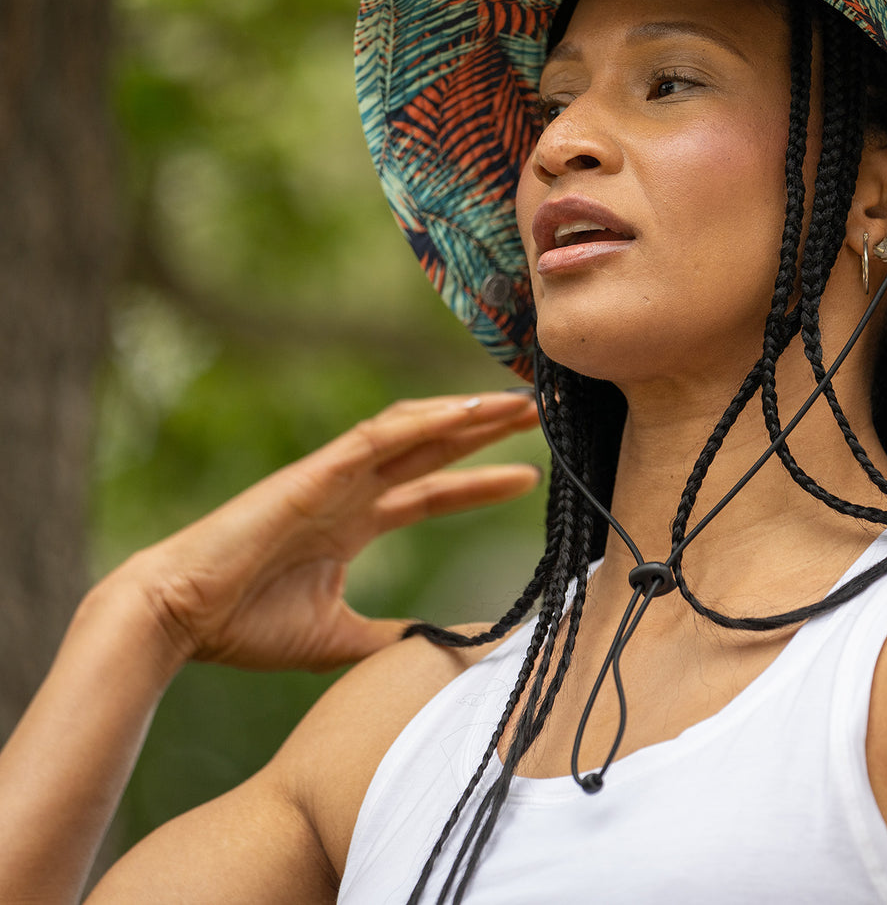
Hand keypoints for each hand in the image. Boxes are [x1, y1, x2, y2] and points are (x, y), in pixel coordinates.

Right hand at [108, 391, 540, 672]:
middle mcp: (350, 490)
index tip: (529, 477)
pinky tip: (464, 412)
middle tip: (543, 415)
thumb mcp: (336, 638)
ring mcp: (333, 476)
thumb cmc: (243, 626)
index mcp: (354, 522)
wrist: (177, 618)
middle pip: (433, 449)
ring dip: (466, 414)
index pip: (431, 491)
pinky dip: (423, 421)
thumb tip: (442, 650)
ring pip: (413, 430)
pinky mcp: (315, 472)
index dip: (479, 482)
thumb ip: (390, 637)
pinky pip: (377, 436)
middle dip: (486, 431)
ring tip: (517, 403)